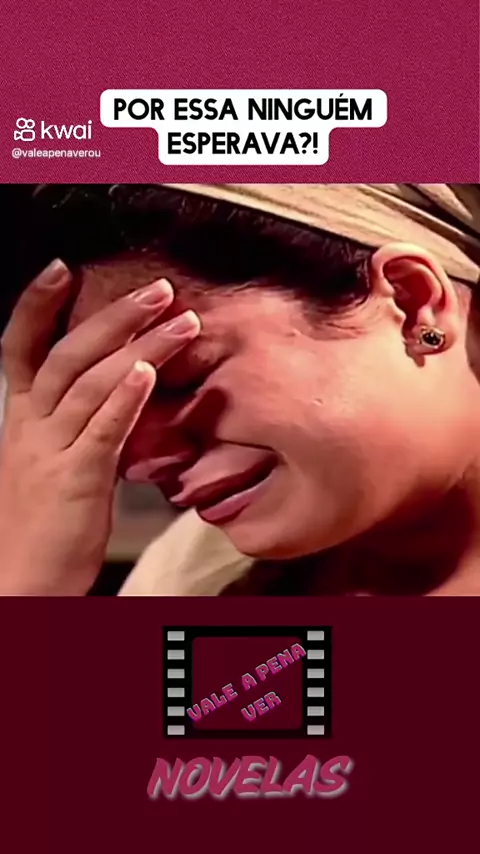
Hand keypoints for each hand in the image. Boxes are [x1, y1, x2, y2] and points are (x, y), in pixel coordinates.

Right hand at [0, 260, 199, 594]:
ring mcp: (50, 453)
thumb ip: (80, 423)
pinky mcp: (74, 482)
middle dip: (115, 317)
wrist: (19, 582)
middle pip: (67, 355)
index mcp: (21, 420)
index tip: (63, 268)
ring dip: (139, 347)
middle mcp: (30, 428)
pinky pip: (100, 431)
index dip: (35, 305)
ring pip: (89, 384)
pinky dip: (123, 398)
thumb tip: (123, 390)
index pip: (19, 349)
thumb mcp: (50, 462)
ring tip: (182, 322)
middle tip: (161, 289)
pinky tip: (149, 372)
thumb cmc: (42, 523)